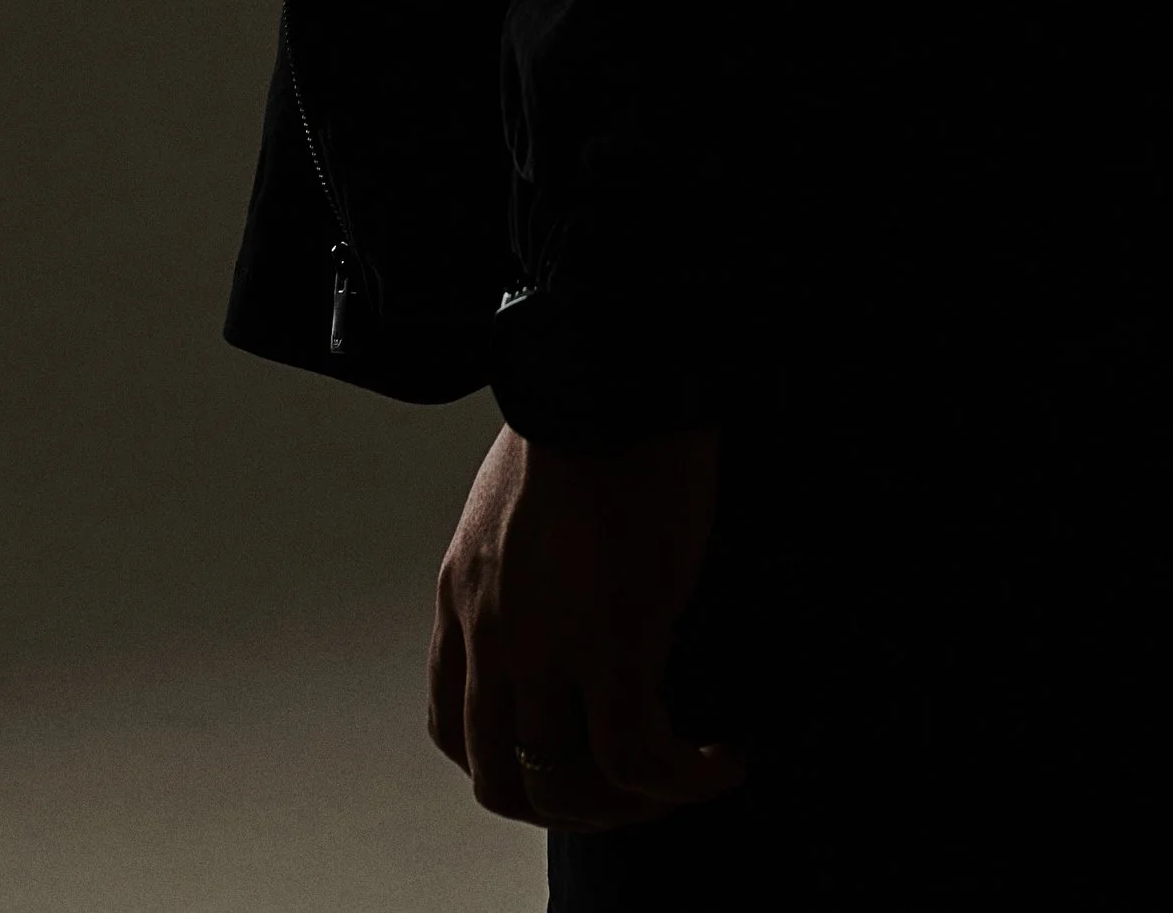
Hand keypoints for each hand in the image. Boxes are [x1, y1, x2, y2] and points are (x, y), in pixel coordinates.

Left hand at [427, 418, 745, 830]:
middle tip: (627, 796)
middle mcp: (489, 631)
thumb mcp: (522, 496)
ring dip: (628, 805)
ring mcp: (543, 645)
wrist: (611, 367)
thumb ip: (529, 560)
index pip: (452, 725)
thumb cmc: (586, 407)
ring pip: (566, 783)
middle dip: (566, 806)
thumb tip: (578, 595)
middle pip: (500, 776)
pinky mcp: (611, 641)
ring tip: (683, 780)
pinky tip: (719, 762)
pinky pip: (635, 756)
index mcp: (463, 592)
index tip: (562, 763)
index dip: (505, 765)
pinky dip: (680, 780)